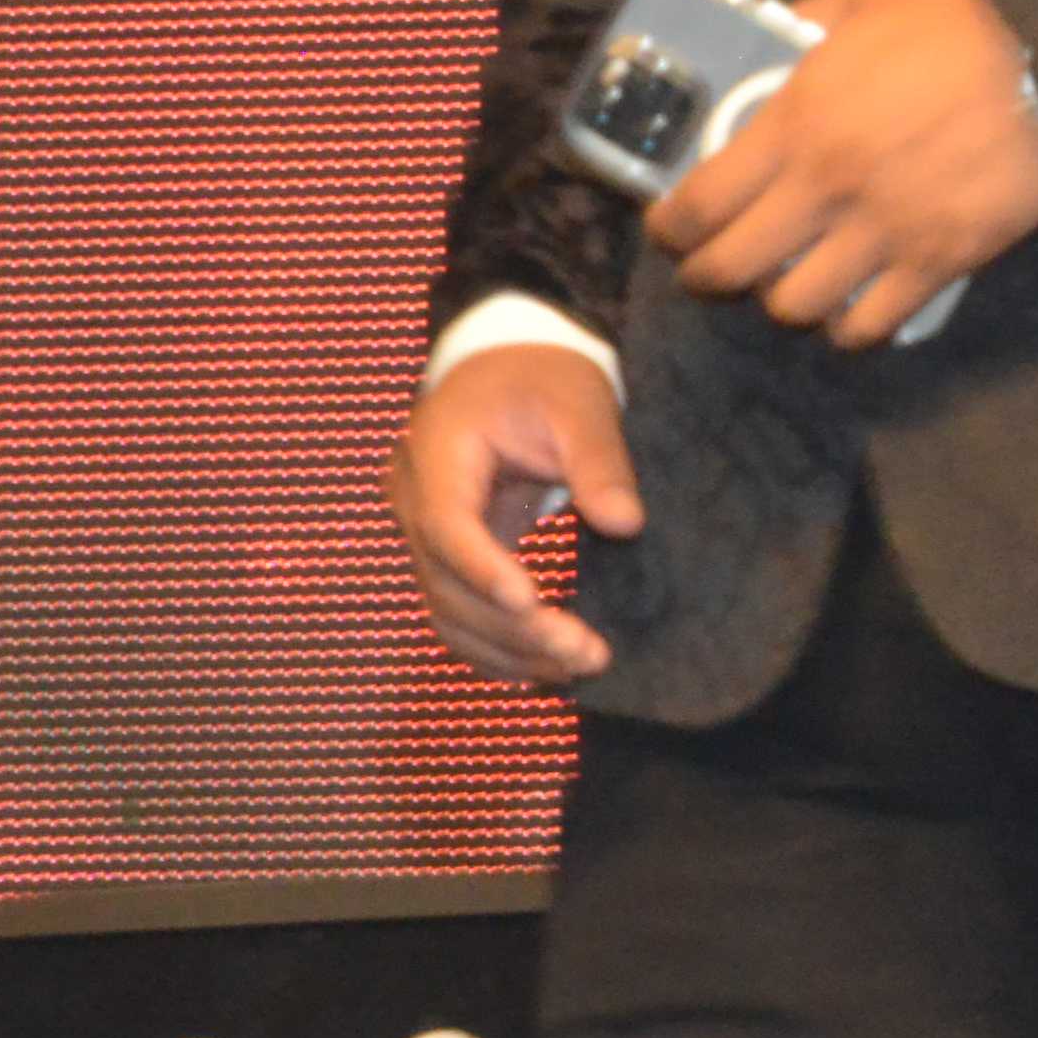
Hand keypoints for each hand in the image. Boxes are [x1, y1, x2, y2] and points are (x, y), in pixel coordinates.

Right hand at [401, 333, 640, 687]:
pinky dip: (497, 649)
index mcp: (436, 452)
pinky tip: (548, 668)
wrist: (508, 369)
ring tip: (581, 665)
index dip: (482, 569)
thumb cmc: (542, 380)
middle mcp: (413, 500)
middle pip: (446, 583)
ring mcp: (421, 535)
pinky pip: (457, 616)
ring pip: (447, 612)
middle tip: (587, 652)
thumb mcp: (578, 404)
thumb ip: (599, 462)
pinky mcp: (445, 559)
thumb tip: (625, 524)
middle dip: (514, 628)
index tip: (530, 604)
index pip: (446, 523)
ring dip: (509, 650)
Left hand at [648, 0, 1037, 346]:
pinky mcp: (935, 265)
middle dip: (706, 274)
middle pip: (731, 267)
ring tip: (784, 281)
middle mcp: (826, 189)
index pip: (700, 202)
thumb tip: (772, 36)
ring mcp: (881, 234)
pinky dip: (845, 327)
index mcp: (797, 122)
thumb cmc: (966, 22)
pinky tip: (843, 309)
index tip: (670, 228)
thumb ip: (810, 17)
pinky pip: (867, 325)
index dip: (671, 227)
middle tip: (710, 266)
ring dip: (779, 299)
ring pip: (793, 306)